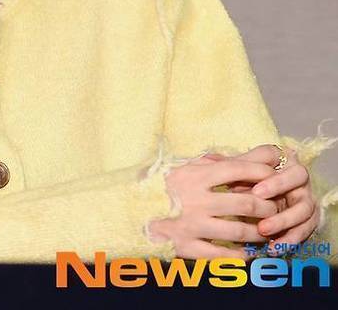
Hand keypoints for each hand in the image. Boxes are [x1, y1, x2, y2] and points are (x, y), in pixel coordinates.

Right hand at [147, 154, 281, 258]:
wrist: (134, 211)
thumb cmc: (168, 187)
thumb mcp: (188, 169)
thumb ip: (217, 163)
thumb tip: (250, 156)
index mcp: (195, 175)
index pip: (238, 169)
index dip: (262, 174)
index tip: (276, 178)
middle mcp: (196, 199)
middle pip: (246, 202)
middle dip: (269, 207)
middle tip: (277, 210)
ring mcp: (192, 224)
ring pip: (240, 231)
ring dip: (259, 233)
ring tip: (267, 232)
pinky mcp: (187, 247)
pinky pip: (223, 254)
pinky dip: (241, 255)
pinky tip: (249, 252)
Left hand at [226, 144, 319, 252]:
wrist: (263, 204)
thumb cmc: (245, 182)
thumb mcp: (234, 174)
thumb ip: (225, 166)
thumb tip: (207, 160)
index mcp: (279, 158)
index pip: (278, 157)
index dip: (267, 171)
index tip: (255, 189)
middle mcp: (296, 175)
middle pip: (298, 175)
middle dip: (279, 187)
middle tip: (259, 201)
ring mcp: (305, 196)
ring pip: (304, 206)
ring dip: (284, 219)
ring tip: (263, 230)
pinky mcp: (309, 218)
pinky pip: (307, 228)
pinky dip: (291, 238)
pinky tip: (274, 246)